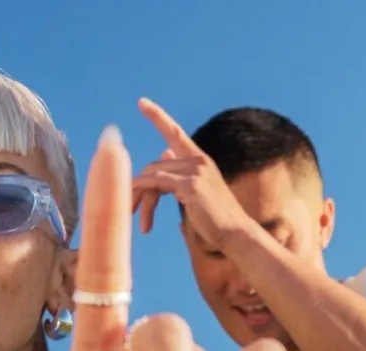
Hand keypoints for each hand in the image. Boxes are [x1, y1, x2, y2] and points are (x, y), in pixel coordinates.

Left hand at [131, 98, 256, 249]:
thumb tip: (165, 151)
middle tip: (129, 212)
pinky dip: (145, 199)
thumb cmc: (214, 217)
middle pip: (153, 166)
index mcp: (199, 160)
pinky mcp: (191, 185)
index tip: (141, 102)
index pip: (175, 133)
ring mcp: (195, 170)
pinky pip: (156, 184)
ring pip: (152, 175)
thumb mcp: (196, 189)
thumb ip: (179, 171)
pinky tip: (145, 221)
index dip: (157, 117)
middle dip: (136, 189)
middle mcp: (198, 160)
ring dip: (137, 198)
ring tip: (135, 219)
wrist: (236, 234)